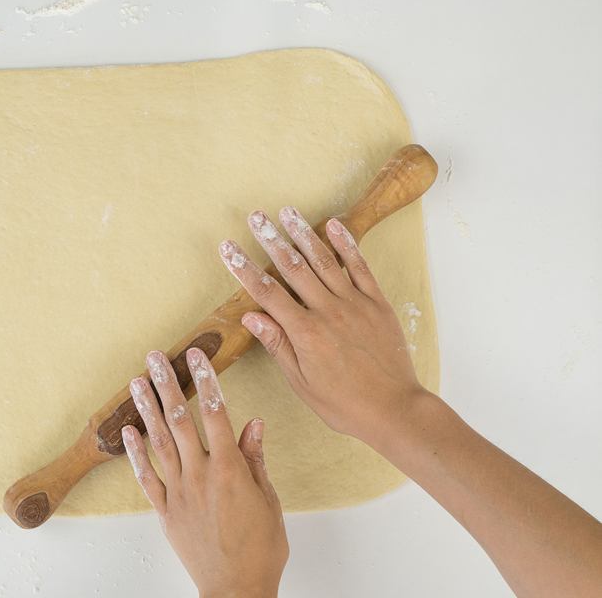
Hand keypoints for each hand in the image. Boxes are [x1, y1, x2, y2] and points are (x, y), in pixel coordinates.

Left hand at [122, 348, 287, 597]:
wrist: (236, 590)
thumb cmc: (260, 549)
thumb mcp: (269, 500)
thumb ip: (255, 459)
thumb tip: (253, 423)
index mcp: (229, 469)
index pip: (215, 413)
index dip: (205, 380)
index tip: (196, 356)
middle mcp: (199, 475)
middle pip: (180, 419)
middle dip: (167, 385)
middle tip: (155, 357)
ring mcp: (178, 492)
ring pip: (158, 442)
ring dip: (146, 410)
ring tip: (136, 382)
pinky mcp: (165, 511)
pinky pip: (146, 477)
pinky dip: (135, 453)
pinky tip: (127, 431)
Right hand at [219, 208, 426, 447]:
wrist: (394, 410)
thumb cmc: (345, 404)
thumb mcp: (301, 382)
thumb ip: (277, 345)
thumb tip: (251, 316)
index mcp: (304, 333)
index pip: (266, 292)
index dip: (244, 268)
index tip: (228, 248)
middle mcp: (327, 312)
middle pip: (292, 267)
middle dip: (270, 239)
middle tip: (255, 217)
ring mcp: (354, 304)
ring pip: (324, 260)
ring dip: (303, 233)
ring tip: (287, 212)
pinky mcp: (377, 303)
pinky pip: (359, 267)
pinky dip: (346, 244)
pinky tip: (332, 225)